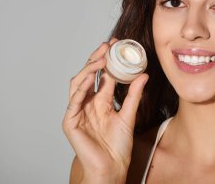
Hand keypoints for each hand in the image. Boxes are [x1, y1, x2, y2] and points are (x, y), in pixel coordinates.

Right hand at [62, 39, 148, 183]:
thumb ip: (135, 95)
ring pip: (79, 83)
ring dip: (89, 68)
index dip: (108, 60)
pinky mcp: (71, 121)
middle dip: (97, 59)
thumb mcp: (129, 115)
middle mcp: (88, 103)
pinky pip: (74, 100)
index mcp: (101, 101)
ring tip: (101, 57)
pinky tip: (91, 75)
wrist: (112, 167)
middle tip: (107, 45)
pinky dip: (82, 87)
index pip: (103, 76)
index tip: (116, 46)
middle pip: (90, 75)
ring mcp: (78, 111)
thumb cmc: (118, 146)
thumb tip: (143, 75)